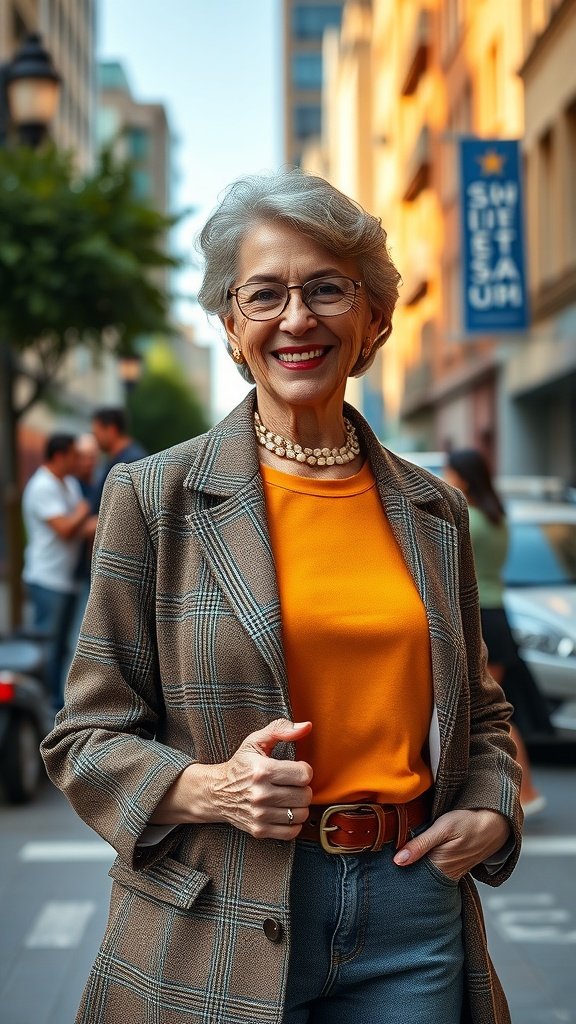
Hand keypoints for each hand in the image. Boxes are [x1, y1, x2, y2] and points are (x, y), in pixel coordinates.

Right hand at [151, 719, 312, 839]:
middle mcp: (261, 794)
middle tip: (291, 784)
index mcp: (262, 770)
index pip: (304, 775)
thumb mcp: (256, 741)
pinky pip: (291, 832)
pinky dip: (293, 823)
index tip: (294, 769)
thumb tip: (307, 726)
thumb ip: (281, 730)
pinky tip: (284, 811)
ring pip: (300, 814)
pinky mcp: (259, 830)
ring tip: (288, 797)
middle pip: (304, 795)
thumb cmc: (240, 765)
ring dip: (298, 806)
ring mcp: (260, 814)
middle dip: (302, 788)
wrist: (216, 792)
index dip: (303, 770)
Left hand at [393, 808, 510, 880]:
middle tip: (386, 863)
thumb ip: (420, 844)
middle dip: (403, 872)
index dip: (396, 871)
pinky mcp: (453, 866)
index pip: (410, 875)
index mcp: (438, 867)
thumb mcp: (442, 828)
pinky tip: (418, 857)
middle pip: (417, 877)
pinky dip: (425, 864)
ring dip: (414, 867)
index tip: (382, 866)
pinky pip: (435, 869)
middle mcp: (444, 874)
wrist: (495, 824)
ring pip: (425, 873)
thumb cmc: (469, 822)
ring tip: (399, 860)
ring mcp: (450, 872)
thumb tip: (398, 861)